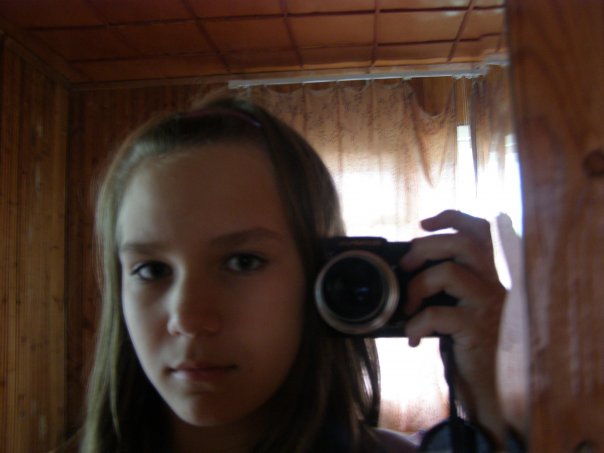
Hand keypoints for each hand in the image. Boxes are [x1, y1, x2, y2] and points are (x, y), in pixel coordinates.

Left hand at [400, 210, 506, 444]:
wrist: (490, 387)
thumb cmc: (467, 346)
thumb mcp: (456, 309)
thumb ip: (441, 290)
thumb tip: (401, 276)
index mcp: (485, 277)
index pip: (480, 232)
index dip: (453, 218)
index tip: (424, 223)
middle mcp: (492, 286)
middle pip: (464, 243)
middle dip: (426, 247)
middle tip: (407, 266)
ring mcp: (487, 307)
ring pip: (451, 272)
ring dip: (419, 285)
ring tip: (409, 306)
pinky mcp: (477, 329)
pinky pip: (439, 314)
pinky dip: (417, 323)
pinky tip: (413, 337)